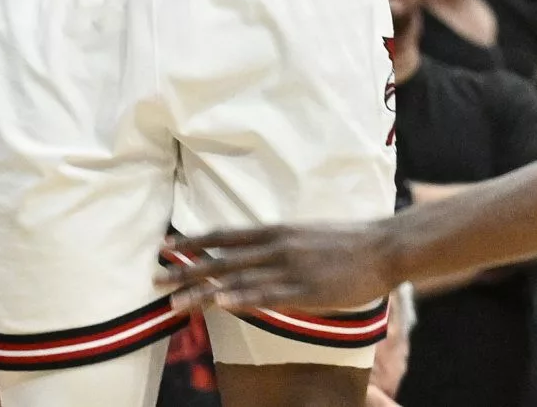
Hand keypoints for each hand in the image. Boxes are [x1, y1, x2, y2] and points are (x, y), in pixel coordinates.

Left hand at [163, 223, 400, 314]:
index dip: (194, 242)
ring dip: (202, 291)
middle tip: (154, 278)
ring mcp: (290, 268)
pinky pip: (266, 296)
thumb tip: (257, 252)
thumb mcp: (306, 235)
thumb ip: (280, 244)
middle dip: (185, 269)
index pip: (225, 235)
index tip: (165, 247)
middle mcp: (277, 246)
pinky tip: (220, 306)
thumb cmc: (347, 243)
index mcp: (277, 230)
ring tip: (174, 302)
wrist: (383, 247)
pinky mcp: (305, 290)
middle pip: (222, 258)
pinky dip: (241, 300)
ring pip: (237, 280)